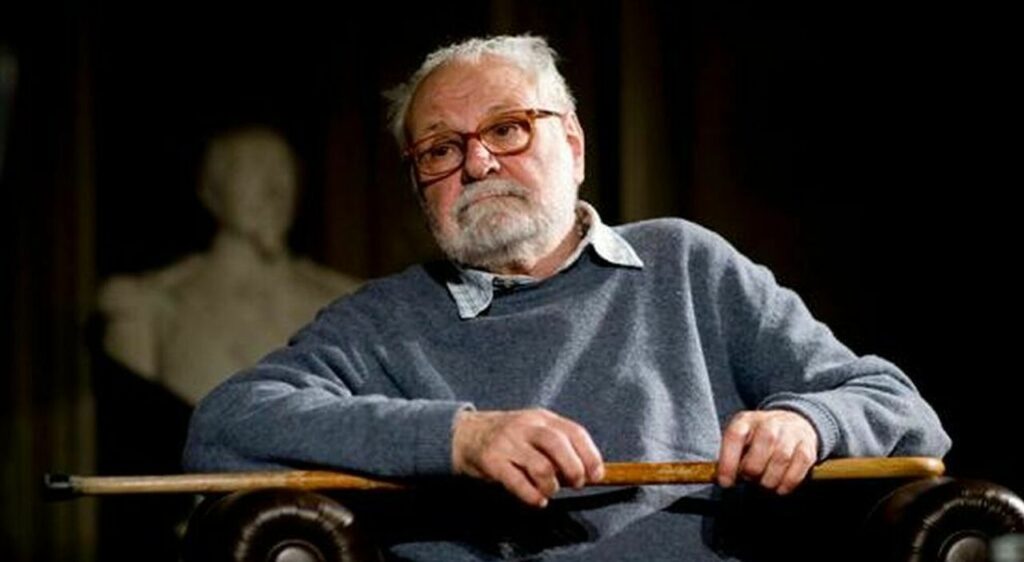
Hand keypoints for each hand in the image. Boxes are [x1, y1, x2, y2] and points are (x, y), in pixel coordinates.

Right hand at [452, 408, 604, 507]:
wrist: (466, 434)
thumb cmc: (510, 438)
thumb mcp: (535, 430)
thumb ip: (559, 445)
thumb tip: (589, 472)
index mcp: (542, 418)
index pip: (575, 432)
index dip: (590, 455)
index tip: (596, 475)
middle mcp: (526, 426)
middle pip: (558, 445)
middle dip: (574, 469)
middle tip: (575, 484)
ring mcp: (508, 442)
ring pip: (540, 465)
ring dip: (551, 485)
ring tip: (549, 491)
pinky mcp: (492, 460)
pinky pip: (517, 481)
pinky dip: (532, 495)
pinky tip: (537, 500)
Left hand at [716, 409, 817, 494]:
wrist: (793, 423)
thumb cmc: (759, 436)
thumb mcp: (741, 437)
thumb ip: (732, 455)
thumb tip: (726, 480)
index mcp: (746, 420)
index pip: (734, 437)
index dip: (728, 463)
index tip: (725, 482)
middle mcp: (769, 424)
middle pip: (758, 453)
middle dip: (751, 473)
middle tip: (750, 479)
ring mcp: (790, 434)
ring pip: (780, 461)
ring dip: (769, 480)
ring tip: (764, 483)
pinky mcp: (807, 448)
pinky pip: (797, 471)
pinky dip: (787, 484)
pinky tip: (780, 487)